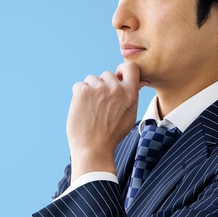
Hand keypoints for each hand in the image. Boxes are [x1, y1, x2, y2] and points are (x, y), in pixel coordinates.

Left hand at [66, 62, 145, 181]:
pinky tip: (82, 110)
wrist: (93, 149)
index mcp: (130, 94)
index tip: (117, 76)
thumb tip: (140, 81)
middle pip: (106, 74)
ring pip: (91, 79)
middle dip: (102, 86)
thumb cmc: (111, 135)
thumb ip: (132, 96)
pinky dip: (78, 96)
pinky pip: (78, 86)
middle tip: (100, 106)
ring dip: (89, 91)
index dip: (122, 70)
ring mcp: (99, 89)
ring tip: (91, 110)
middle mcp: (116, 89)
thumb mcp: (129, 115)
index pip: (130, 67)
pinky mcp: (83, 91)